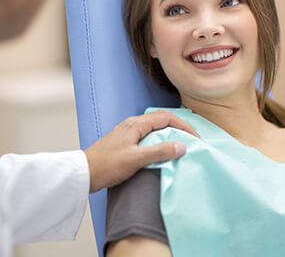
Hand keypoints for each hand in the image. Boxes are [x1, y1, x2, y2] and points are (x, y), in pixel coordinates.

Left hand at [84, 110, 198, 192]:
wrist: (83, 173)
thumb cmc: (107, 165)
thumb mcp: (136, 159)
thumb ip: (160, 151)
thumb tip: (182, 146)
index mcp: (136, 124)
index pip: (166, 118)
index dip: (183, 125)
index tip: (195, 137)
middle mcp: (133, 124)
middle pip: (161, 119)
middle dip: (178, 126)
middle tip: (191, 137)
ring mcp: (128, 131)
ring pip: (154, 126)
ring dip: (169, 131)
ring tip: (180, 142)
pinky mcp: (124, 140)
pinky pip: (148, 134)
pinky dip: (160, 138)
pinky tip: (161, 148)